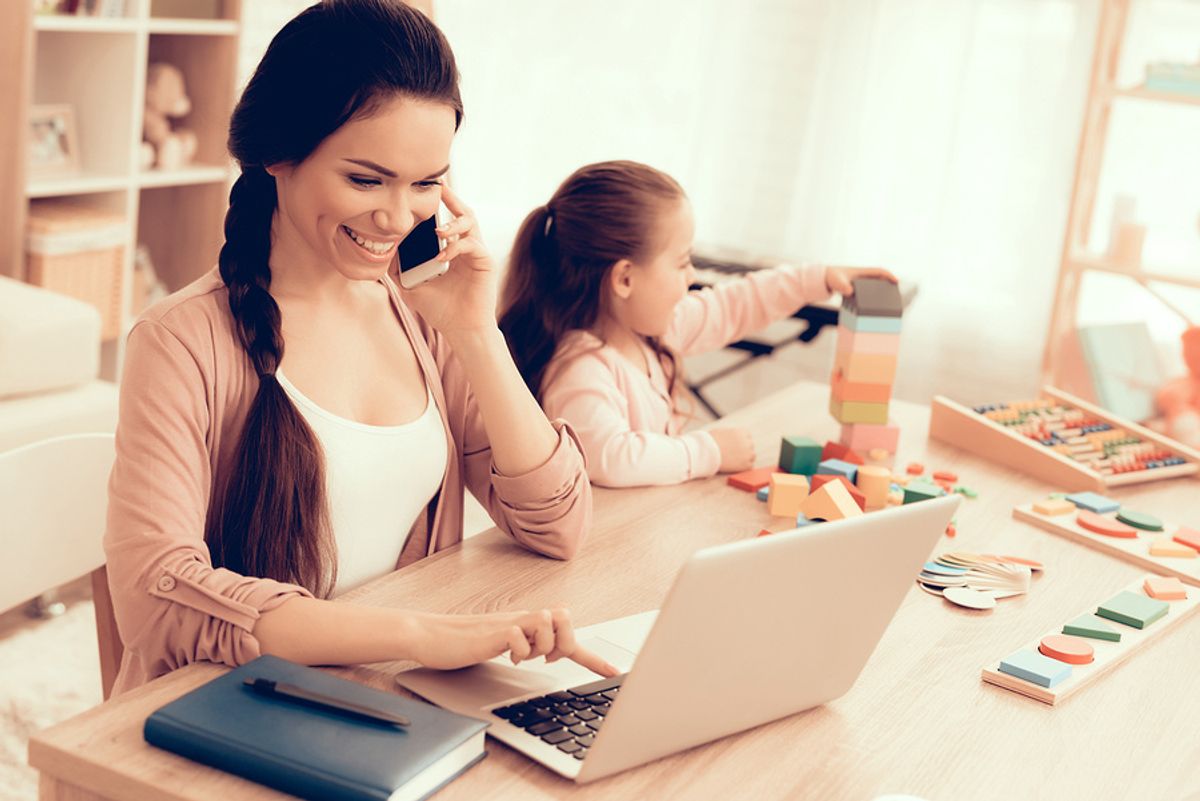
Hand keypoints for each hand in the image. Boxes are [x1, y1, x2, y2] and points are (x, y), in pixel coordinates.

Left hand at [399, 184, 497, 337]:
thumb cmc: (442, 310)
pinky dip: (456, 247)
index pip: (447, 219)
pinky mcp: (485, 262)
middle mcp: (467, 247)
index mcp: (453, 250)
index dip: (438, 204)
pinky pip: (472, 245)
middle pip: (462, 212)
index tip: (424, 190)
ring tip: (438, 230)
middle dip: (450, 197)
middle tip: (438, 183)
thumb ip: (400, 270)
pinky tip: (443, 255)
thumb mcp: (413, 287)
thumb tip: (382, 254)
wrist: (462, 330)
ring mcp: (478, 253)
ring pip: (471, 223)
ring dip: (453, 222)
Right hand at [405, 607, 619, 677]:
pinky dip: (518, 648)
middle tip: (545, 657)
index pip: (567, 634)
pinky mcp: (493, 633)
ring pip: (548, 623)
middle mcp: (522, 620)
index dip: (592, 656)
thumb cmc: (462, 643)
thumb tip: (545, 650)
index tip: (613, 672)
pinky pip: (519, 634)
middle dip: (564, 642)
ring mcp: (509, 624)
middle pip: (565, 619)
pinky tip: (505, 654)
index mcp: (526, 624)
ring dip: (541, 645)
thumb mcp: (501, 645)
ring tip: (519, 654)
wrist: (429, 636)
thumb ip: (524, 644)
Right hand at [709, 427, 755, 472]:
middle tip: (734, 455)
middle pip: (750, 446)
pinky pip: (749, 466)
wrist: (707, 452)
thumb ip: (730, 435)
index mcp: (741, 432)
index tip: (734, 446)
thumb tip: (730, 439)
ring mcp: (748, 453)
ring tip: (734, 461)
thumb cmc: (709, 442)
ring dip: (745, 458)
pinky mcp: (746, 464)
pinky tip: (735, 466)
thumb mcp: (721, 432)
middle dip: (743, 450)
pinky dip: (743, 467)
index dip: (740, 441)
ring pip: (752, 456)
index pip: (747, 436)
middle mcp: (747, 442)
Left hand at [824, 266, 897, 295]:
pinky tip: (874, 304)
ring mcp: (859, 282)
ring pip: (874, 285)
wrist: (822, 279)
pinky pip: (867, 291)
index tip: (896, 281)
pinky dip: (872, 296)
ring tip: (888, 300)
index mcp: (860, 271)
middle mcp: (862, 276)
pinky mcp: (855, 288)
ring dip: (881, 291)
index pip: (879, 271)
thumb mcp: (837, 281)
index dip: (889, 275)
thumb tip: (850, 292)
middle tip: (896, 294)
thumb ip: (843, 286)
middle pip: (879, 279)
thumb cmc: (830, 277)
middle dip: (888, 284)